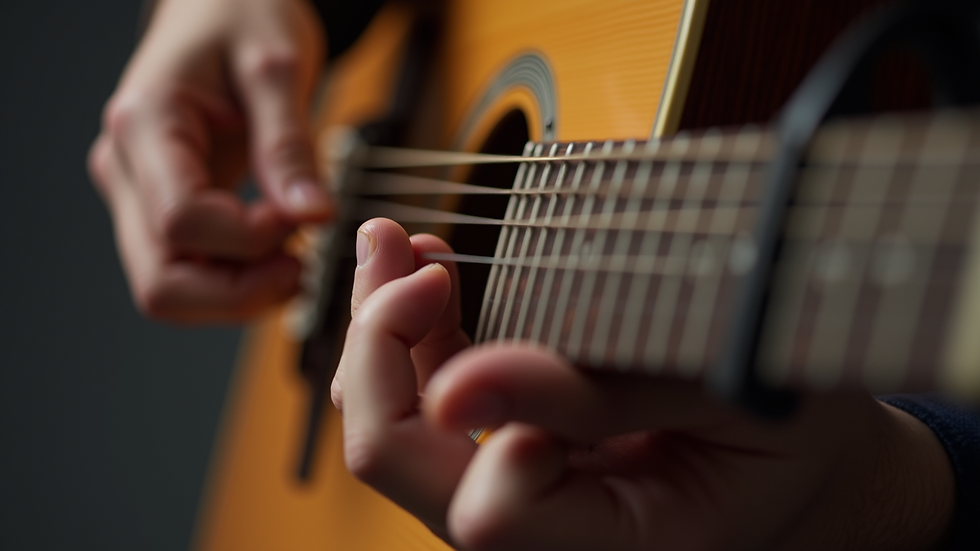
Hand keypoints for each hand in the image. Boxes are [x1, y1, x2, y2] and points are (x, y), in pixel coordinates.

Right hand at [88, 0, 328, 322]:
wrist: (218, 5)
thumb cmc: (242, 17)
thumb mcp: (278, 66)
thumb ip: (291, 146)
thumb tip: (313, 217)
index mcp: (145, 125)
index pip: (182, 222)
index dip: (249, 239)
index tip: (300, 218)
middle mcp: (127, 171)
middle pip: (161, 283)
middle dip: (238, 292)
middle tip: (299, 265)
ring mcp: (138, 196)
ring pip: (169, 291)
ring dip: (237, 294)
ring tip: (291, 256)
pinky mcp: (160, 210)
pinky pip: (188, 273)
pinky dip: (235, 280)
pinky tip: (276, 251)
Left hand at [335, 218, 954, 550]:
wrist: (798, 452)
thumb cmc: (788, 425)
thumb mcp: (725, 393)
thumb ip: (600, 397)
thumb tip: (457, 389)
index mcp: (616, 544)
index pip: (492, 516)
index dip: (484, 411)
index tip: (486, 300)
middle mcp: (545, 537)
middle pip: (404, 467)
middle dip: (379, 352)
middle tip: (404, 253)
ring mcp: (516, 496)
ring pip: (397, 430)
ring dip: (383, 333)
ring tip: (398, 246)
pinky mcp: (506, 452)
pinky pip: (426, 404)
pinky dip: (412, 336)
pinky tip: (427, 272)